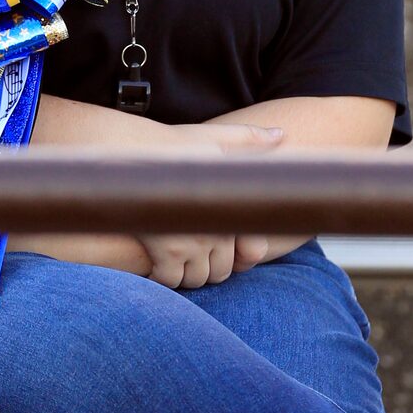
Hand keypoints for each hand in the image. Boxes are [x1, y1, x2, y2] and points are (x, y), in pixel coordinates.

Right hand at [140, 121, 283, 289]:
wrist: (130, 149)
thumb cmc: (172, 143)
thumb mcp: (215, 136)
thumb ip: (249, 138)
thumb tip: (281, 133)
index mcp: (232, 208)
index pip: (247, 254)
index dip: (229, 257)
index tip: (211, 248)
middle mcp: (217, 231)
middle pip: (219, 273)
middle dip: (207, 270)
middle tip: (190, 258)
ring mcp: (192, 244)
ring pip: (195, 279)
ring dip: (185, 275)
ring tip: (173, 261)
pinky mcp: (165, 251)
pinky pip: (169, 279)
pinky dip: (162, 277)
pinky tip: (154, 262)